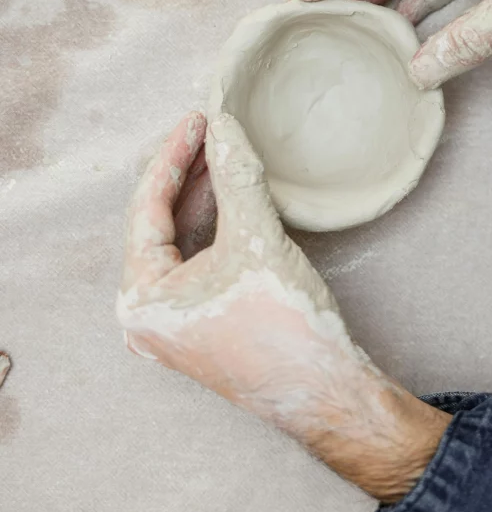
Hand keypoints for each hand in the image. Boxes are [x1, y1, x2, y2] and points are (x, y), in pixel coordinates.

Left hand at [117, 111, 449, 499]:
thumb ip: (235, 177)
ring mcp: (173, 322)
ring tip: (221, 150)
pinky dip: (213, 224)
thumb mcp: (256, 240)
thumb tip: (223, 126)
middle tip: (211, 128)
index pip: (146, 208)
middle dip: (188, 173)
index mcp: (142, 299)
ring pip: (180, 240)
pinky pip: (197, 260)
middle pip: (160, 223)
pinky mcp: (201, 322)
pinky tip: (230, 191)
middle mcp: (147, 314)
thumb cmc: (289, 328)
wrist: (330, 393)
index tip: (197, 118)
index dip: (174, 156)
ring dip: (202, 195)